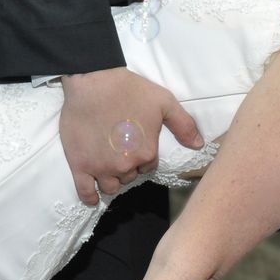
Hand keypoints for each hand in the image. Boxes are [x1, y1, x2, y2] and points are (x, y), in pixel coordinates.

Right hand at [59, 67, 203, 205]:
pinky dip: (90, 197)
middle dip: (127, 166)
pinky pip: (85, 192)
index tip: (135, 144)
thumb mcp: (164, 102)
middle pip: (129, 176)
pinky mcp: (80, 165)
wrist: (94, 81)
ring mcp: (101, 167)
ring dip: (112, 179)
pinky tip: (93, 197)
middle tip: (120, 149)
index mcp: (146, 153)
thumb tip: (198, 145)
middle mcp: (125, 165)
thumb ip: (183, 125)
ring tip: (108, 165)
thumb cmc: (130, 90)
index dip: (143, 156)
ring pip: (111, 186)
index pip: (148, 167)